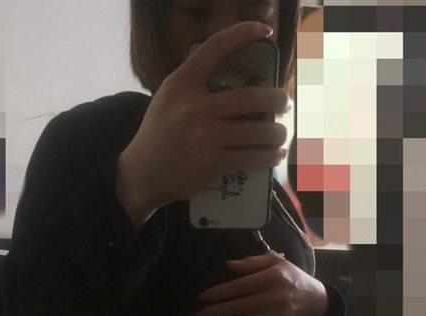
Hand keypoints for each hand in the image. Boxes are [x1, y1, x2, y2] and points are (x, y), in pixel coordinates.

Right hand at [115, 21, 290, 228]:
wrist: (141, 174)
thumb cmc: (158, 135)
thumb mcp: (168, 99)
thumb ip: (194, 86)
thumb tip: (232, 79)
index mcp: (182, 84)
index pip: (216, 48)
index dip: (244, 34)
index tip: (265, 31)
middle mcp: (196, 107)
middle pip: (252, 97)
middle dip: (278, 100)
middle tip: (284, 103)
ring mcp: (206, 137)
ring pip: (258, 131)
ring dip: (277, 133)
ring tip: (280, 134)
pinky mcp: (212, 164)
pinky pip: (251, 157)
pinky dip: (269, 156)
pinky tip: (275, 155)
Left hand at [192, 253, 328, 315]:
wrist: (313, 301)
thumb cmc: (289, 278)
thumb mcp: (275, 263)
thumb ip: (252, 263)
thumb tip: (228, 265)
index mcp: (274, 278)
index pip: (242, 286)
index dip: (220, 292)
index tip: (202, 297)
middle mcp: (277, 298)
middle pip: (240, 307)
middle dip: (215, 313)